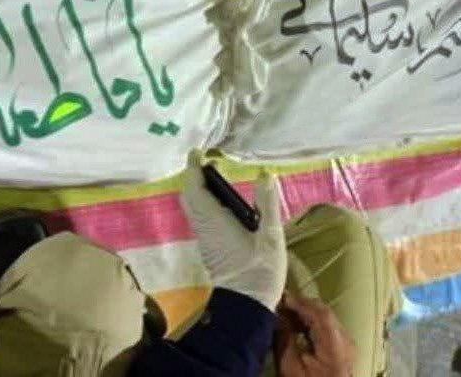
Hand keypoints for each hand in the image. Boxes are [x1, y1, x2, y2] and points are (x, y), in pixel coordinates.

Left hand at [178, 153, 285, 310]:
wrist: (246, 306)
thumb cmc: (260, 271)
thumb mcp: (271, 237)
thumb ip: (267, 204)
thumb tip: (264, 175)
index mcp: (216, 221)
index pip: (196, 189)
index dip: (194, 169)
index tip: (198, 154)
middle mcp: (205, 227)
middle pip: (189, 197)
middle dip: (194, 177)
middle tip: (206, 163)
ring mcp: (205, 239)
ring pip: (193, 208)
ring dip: (198, 190)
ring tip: (214, 177)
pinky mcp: (209, 247)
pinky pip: (200, 217)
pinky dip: (203, 203)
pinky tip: (221, 203)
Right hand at [273, 293, 356, 376]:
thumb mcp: (290, 369)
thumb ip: (284, 339)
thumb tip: (277, 317)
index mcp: (335, 346)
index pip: (319, 314)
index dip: (299, 302)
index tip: (279, 298)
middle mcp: (345, 341)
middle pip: (324, 313)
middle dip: (300, 305)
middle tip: (278, 305)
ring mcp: (345, 344)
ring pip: (326, 318)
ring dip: (304, 313)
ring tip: (283, 315)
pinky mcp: (342, 349)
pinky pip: (327, 328)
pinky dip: (311, 323)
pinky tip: (295, 327)